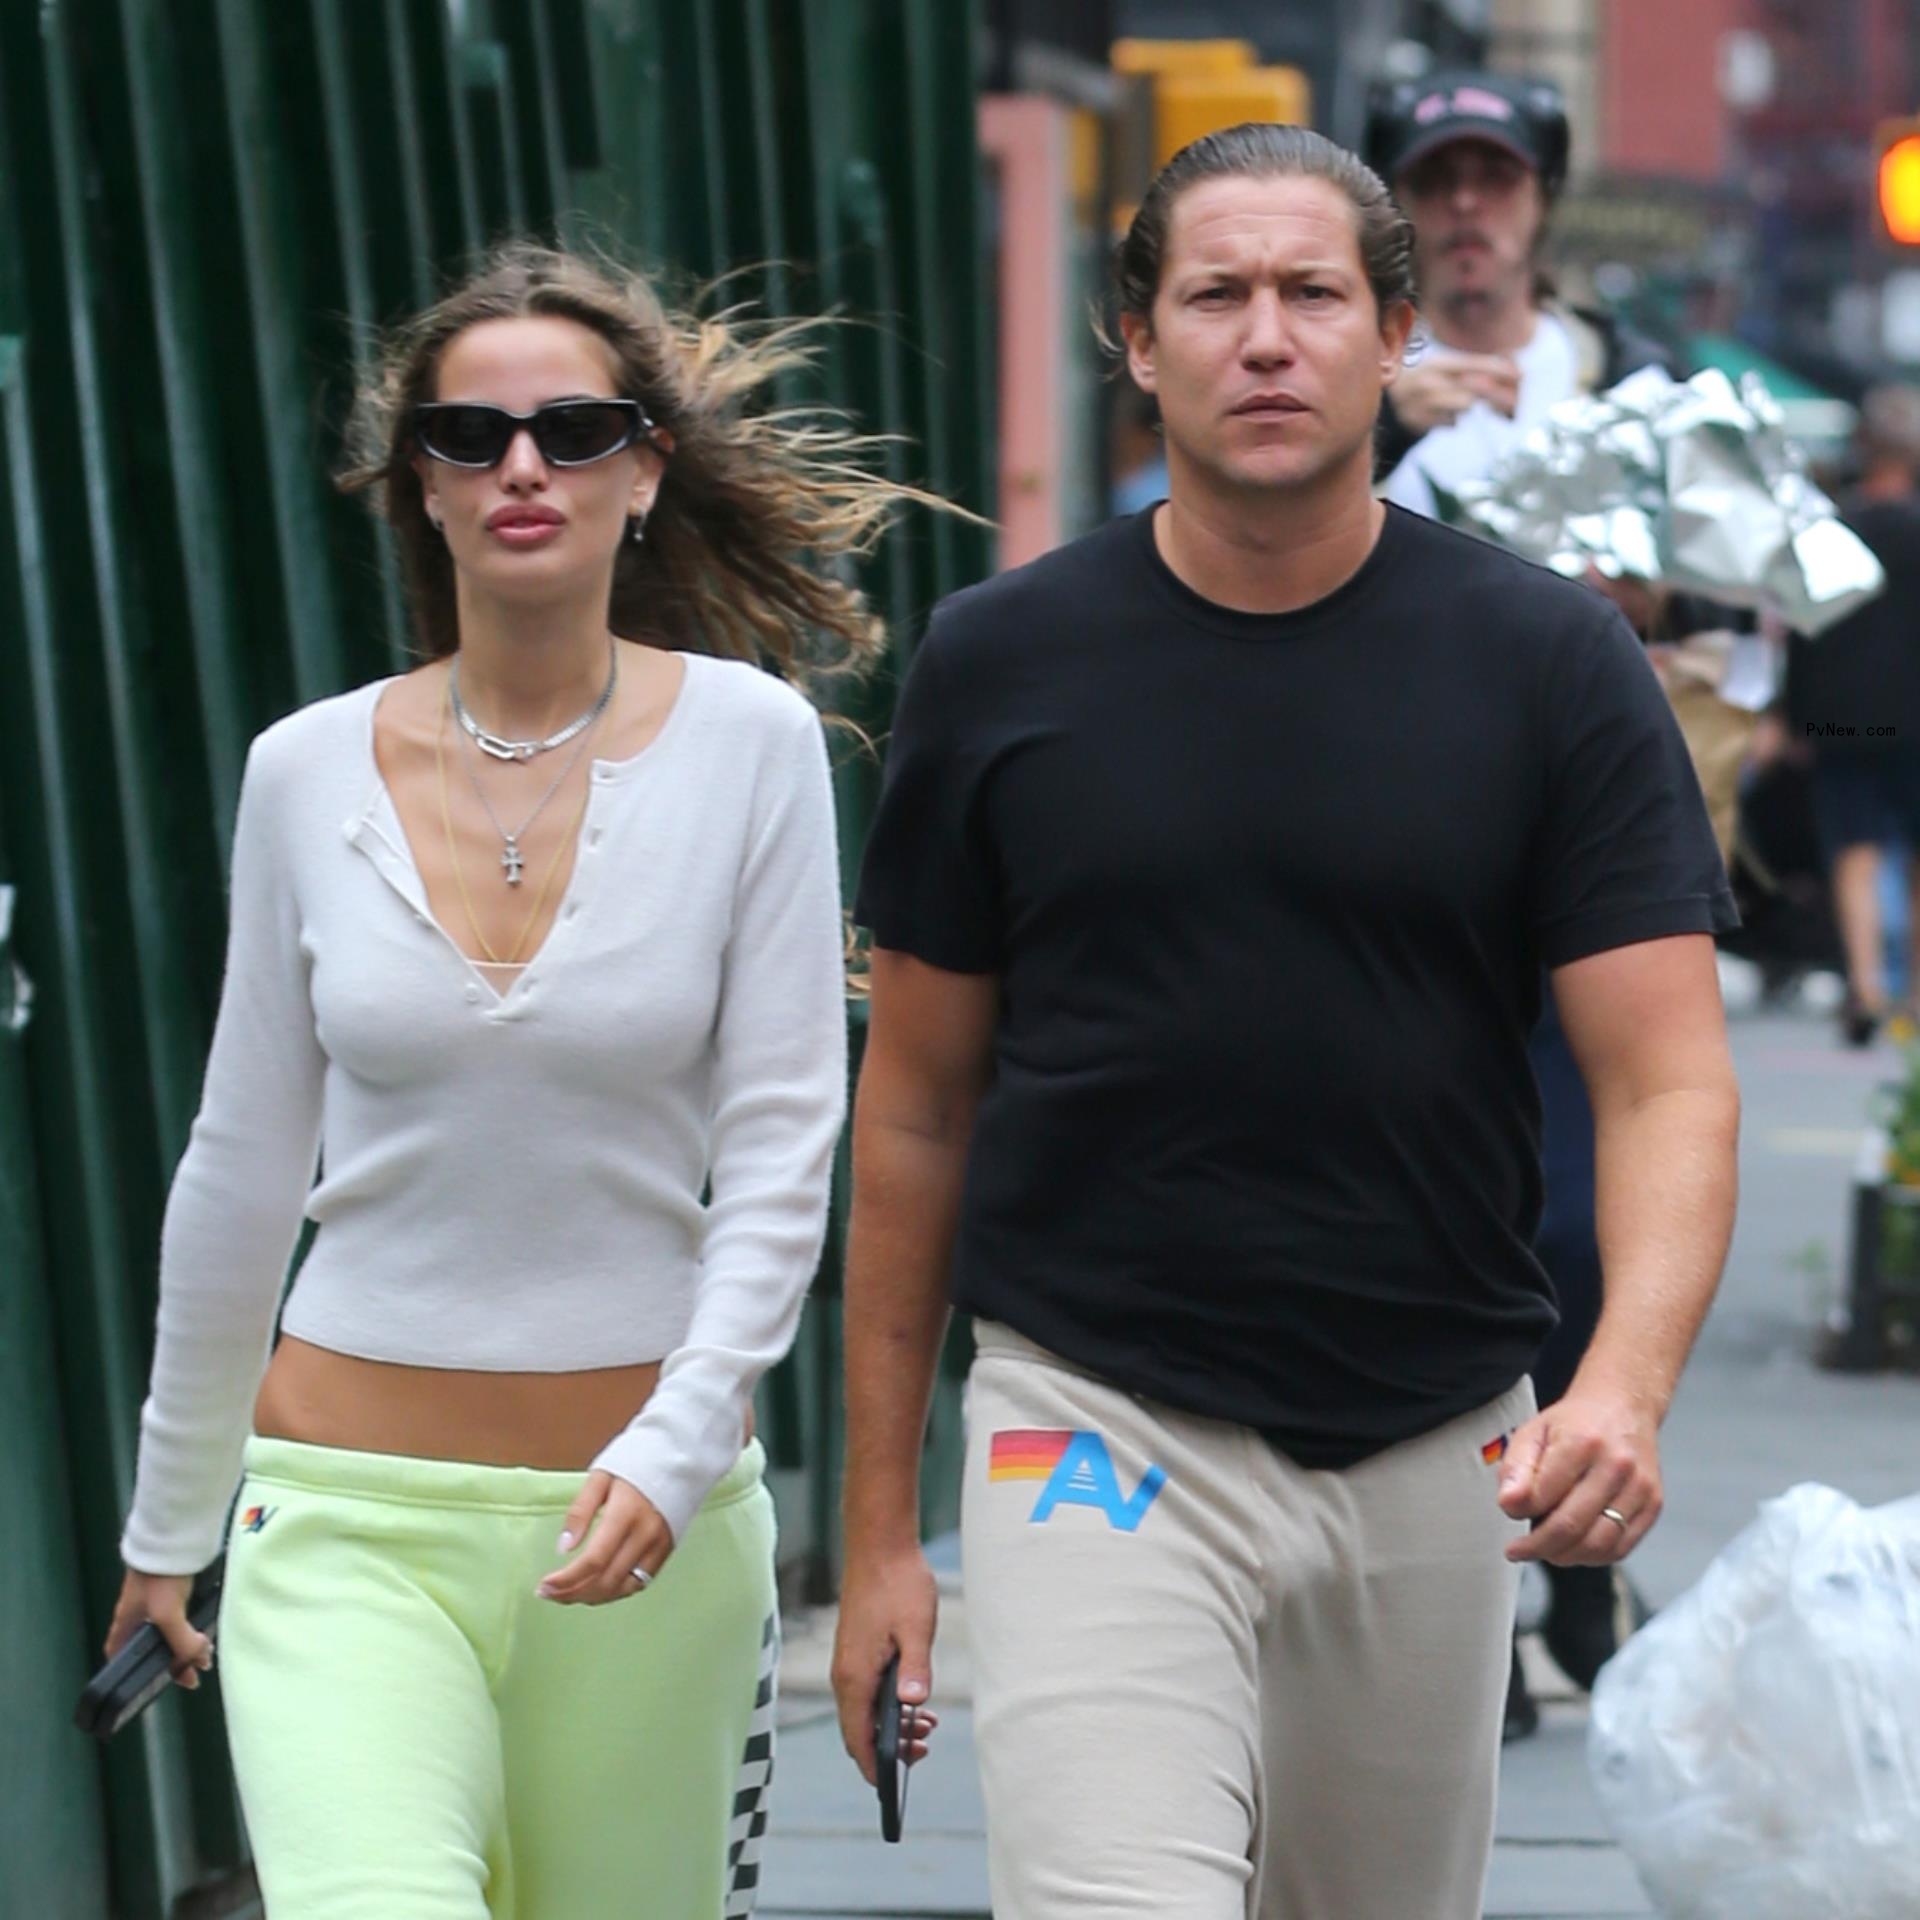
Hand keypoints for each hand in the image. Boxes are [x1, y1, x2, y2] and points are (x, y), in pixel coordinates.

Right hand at [106, 1568, 213, 1688]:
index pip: (121, 1658)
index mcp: (126, 1625)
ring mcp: (155, 1602)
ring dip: (187, 1645)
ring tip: (206, 1655)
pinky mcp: (174, 1590)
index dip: (135, 1674)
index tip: (154, 1685)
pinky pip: (183, 1617)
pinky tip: (207, 1631)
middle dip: (173, 1661)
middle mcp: (138, 1616)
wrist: (173, 1538)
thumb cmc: (159, 1577)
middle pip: (152, 1647)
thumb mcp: (167, 1615)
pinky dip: (193, 1627)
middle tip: (195, 1672)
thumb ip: (182, 1641)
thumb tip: (199, 1658)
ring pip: (170, 1632)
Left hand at [538, 1472, 674, 1604]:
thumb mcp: (601, 1476)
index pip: (594, 1560)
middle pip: (607, 1580)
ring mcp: (659, 1546)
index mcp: (626, 1513)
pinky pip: (639, 1583)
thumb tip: (563, 1548)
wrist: (680, 1457)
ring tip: (568, 1594)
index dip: (567, 1580)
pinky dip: (614, 1592)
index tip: (544, 1586)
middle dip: (573, 1593)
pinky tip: (596, 1588)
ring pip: (622, 1588)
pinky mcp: (666, 1551)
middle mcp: (645, 1535)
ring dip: (592, 1597)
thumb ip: (580, 1511)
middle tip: (549, 1594)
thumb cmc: (636, 1462)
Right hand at [831, 1544, 940, 1785]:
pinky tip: (914, 1699)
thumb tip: (914, 1706)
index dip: (874, 1766)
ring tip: (927, 1726)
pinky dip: (886, 1705)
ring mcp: (848, 1662)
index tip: (893, 1785)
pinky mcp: (856, 1651)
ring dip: (890, 1726)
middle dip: (887, 1749)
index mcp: (855, 1676)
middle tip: (924, 1748)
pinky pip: (866, 1692)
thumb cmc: (899, 1584)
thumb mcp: (916, 1628)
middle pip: (858, 1730)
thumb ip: (915, 1669)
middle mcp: (845, 1675)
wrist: (880, 1546)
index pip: (857, 1738)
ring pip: (863, 1711)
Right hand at [1390, 354, 1520, 434]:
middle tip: (1515, 402)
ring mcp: (1422, 403)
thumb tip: (1512, 371)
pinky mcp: (1418, 422)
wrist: (1387, 403)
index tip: (1520, 374)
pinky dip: (1452, 420)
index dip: (1499, 369)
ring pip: (1463, 406)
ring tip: (1457, 403)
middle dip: (1497, 395)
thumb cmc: (1425, 382)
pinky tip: (1441, 414)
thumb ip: (1472, 369)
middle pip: (1474, 388)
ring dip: (1467, 406)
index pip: (1474, 364)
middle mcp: (1430, 382)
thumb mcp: (1444, 368)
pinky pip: (1450, 422)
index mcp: (1438, 364)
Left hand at [1497, 1387, 1662, 1566]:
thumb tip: (1509, 1504)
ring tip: (1545, 1548)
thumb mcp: (1533, 1431)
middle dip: (1538, 1546)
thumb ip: (1516, 1468)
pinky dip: (1592, 1557)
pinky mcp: (1653, 1505)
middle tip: (1519, 1549)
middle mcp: (1617, 1466)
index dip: (1518, 1513)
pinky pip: (1620, 1549)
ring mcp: (1640, 1488)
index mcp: (1582, 1442)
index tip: (1509, 1514)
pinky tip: (1573, 1547)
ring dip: (1564, 1556)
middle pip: (1572, 1526)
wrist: (1621, 1408)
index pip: (1544, 1495)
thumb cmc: (1574, 1423)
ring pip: (1598, 1545)